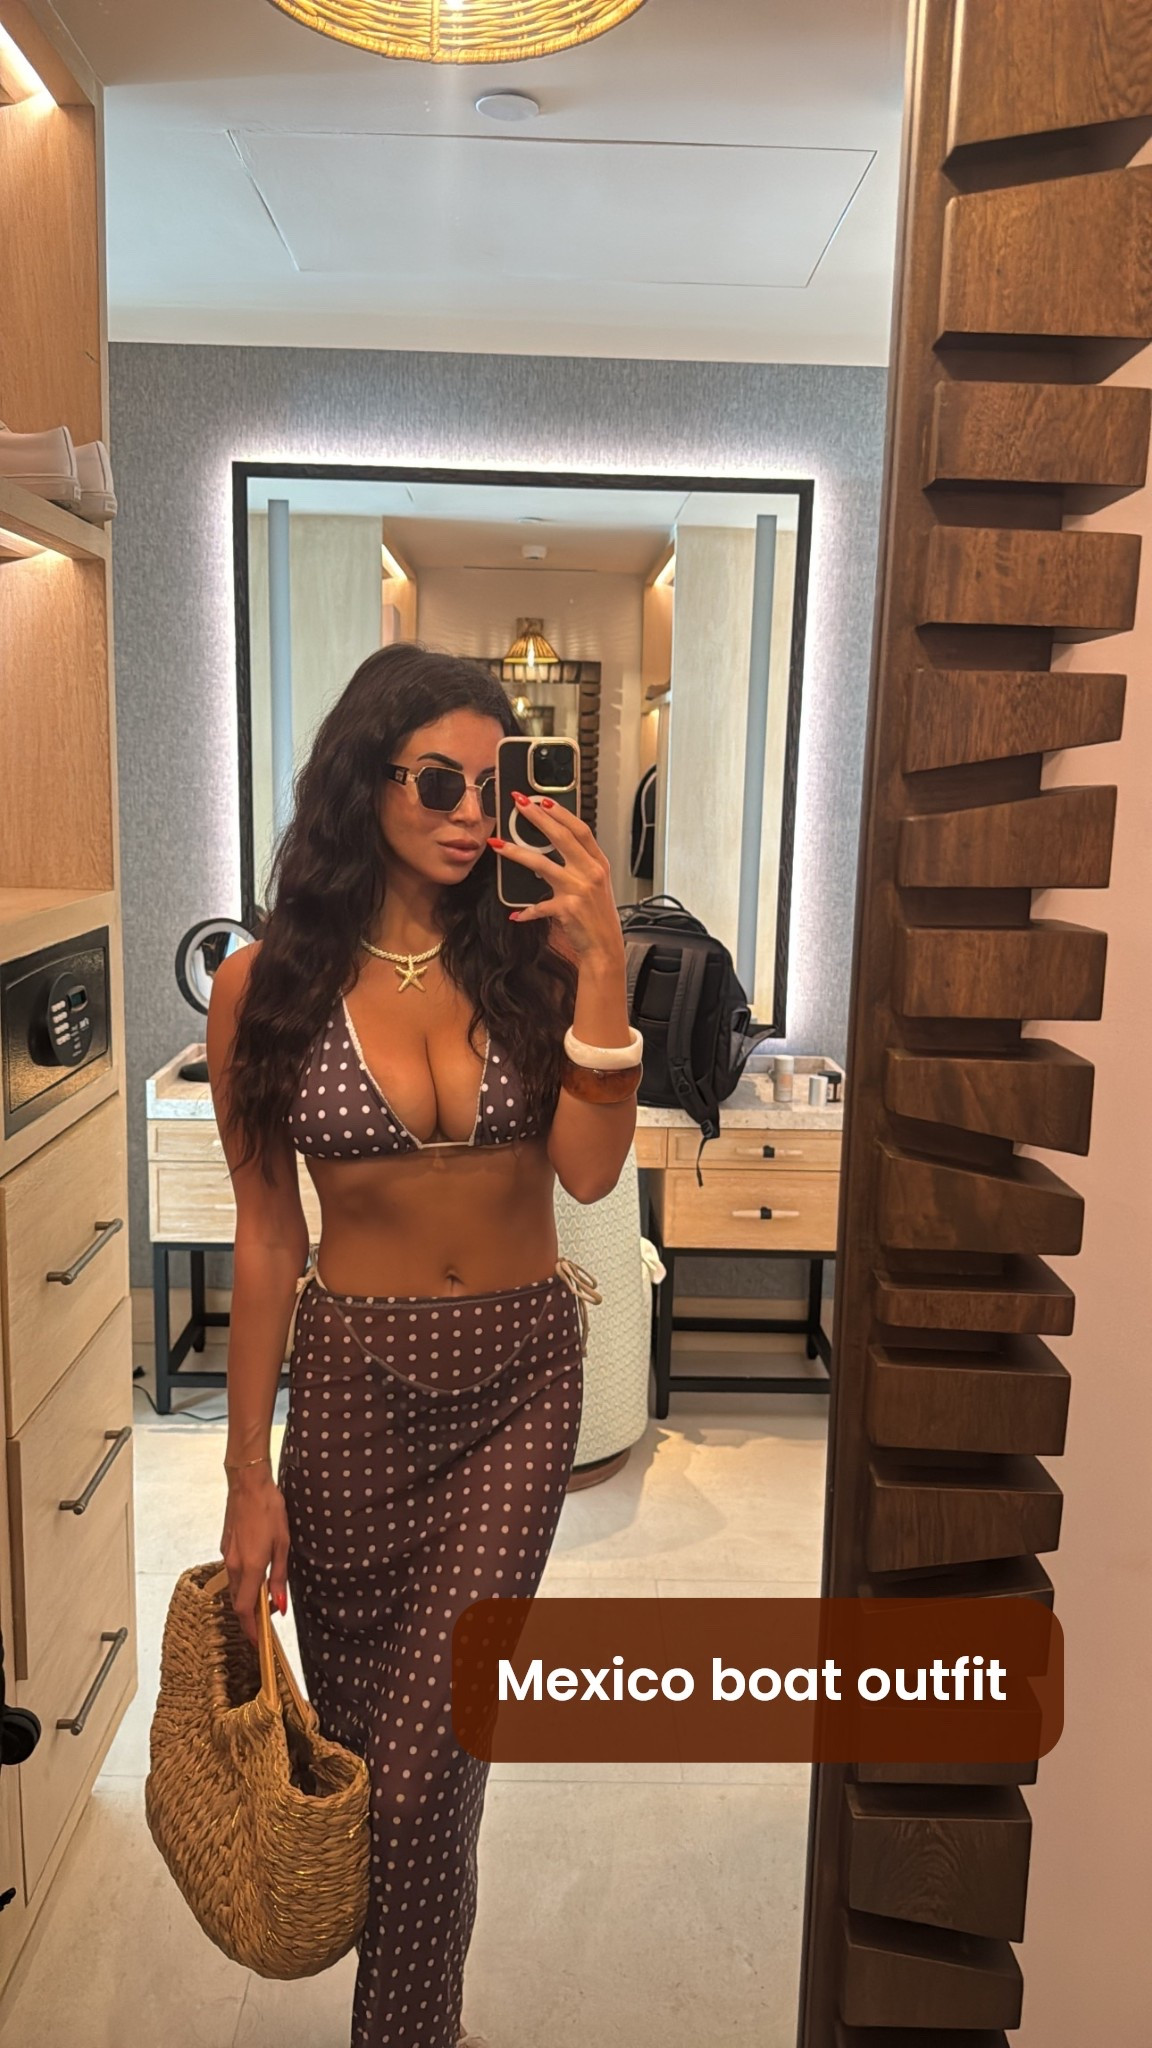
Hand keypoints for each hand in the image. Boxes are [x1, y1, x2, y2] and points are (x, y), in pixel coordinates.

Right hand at [220, 1466, 290, 1649]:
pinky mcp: (225, 1547)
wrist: (248, 1484)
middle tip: (267, 1625)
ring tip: (265, 1602)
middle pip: (238, 1603)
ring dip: (247, 1600)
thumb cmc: (270, 1510)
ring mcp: (227, 1556)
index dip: (251, 1630)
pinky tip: (257, 1577)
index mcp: (250, 1567)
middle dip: (250, 1618)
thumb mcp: (283, 1544)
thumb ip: (279, 1577)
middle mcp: (234, 1566)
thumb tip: (278, 1606)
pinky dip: (243, 1584)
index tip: (259, 1643)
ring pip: (235, 1589)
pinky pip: (233, 1574)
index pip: (245, 1610)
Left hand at [489, 795, 623, 959]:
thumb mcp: (596, 884)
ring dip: (516, 853)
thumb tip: (557, 847)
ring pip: (541, 864)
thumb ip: (580, 865)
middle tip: (519, 805)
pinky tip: (516, 914)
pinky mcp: (567, 908)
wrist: (605, 946)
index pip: (580, 830)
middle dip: (537, 818)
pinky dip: (526, 911)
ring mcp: (579, 889)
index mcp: (598, 863)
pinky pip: (539, 905)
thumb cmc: (597, 916)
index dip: (562, 813)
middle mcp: (590, 873)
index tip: (543, 801)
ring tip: (497, 844)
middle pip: (561, 838)